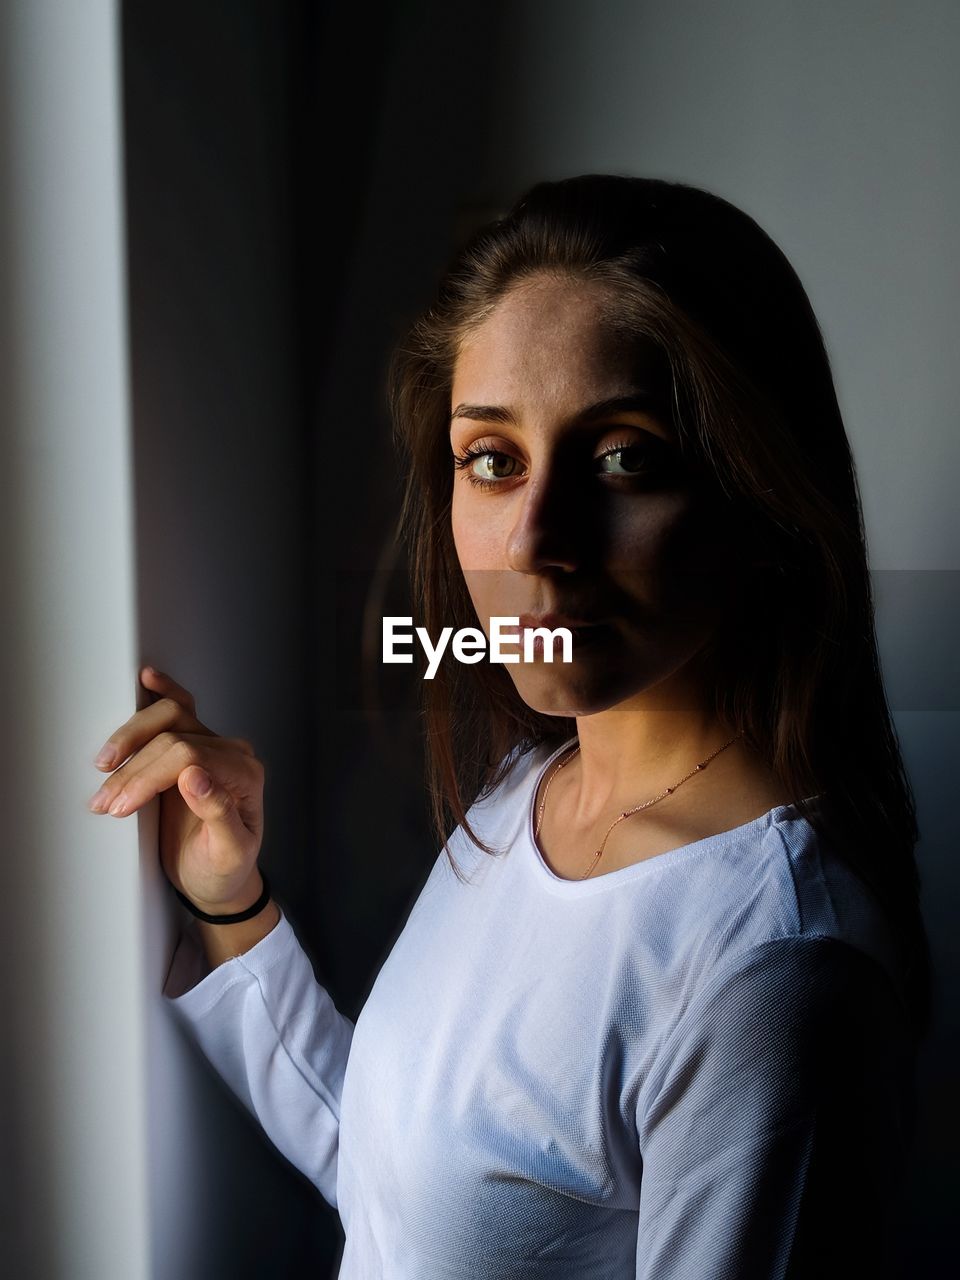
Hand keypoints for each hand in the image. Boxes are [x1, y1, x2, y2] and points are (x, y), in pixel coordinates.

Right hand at [89, 666, 265, 912]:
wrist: (219, 879)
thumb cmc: (226, 870)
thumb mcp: (228, 854)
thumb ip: (219, 816)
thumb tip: (195, 777)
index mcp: (244, 775)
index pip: (190, 756)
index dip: (149, 776)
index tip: (122, 804)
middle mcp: (231, 754)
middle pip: (175, 735)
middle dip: (133, 766)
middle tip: (107, 799)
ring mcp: (211, 746)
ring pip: (170, 717)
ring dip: (130, 739)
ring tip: (103, 768)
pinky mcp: (191, 747)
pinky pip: (179, 710)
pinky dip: (162, 693)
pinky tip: (148, 680)